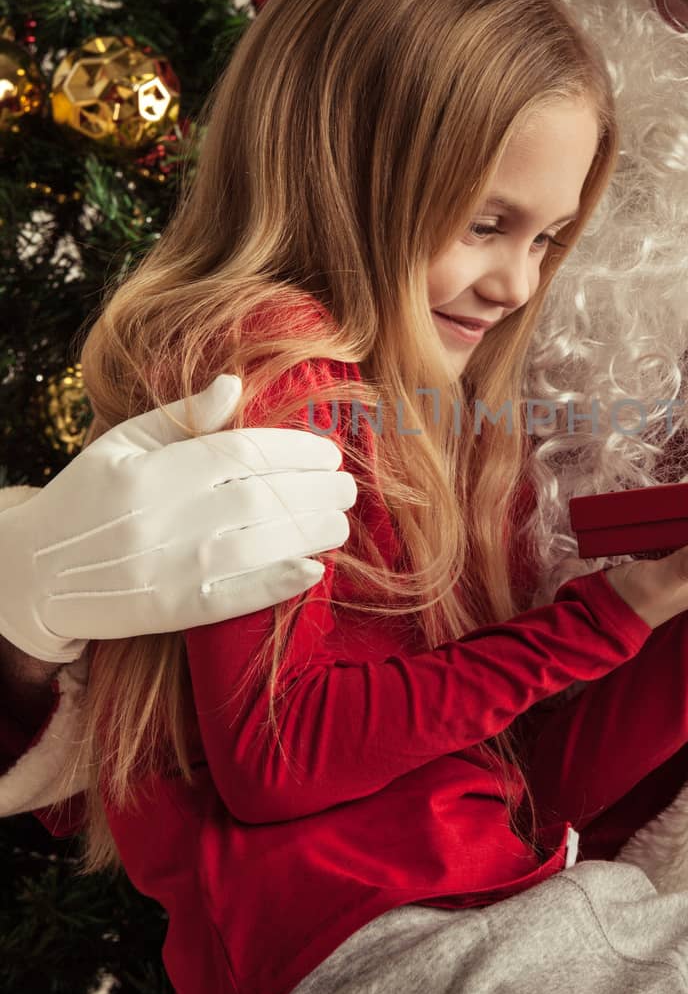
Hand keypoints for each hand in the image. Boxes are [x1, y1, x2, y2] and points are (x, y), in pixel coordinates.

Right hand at [0, 375, 357, 663]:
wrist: (32, 571)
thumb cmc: (85, 497)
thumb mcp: (121, 444)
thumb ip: (181, 416)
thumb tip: (235, 383)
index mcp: (153, 470)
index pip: (241, 452)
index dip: (294, 451)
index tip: (328, 453)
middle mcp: (163, 518)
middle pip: (261, 498)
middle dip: (315, 491)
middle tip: (348, 488)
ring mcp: (168, 567)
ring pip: (257, 546)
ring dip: (310, 533)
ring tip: (339, 522)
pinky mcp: (170, 611)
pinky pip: (235, 598)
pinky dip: (277, 584)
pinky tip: (311, 570)